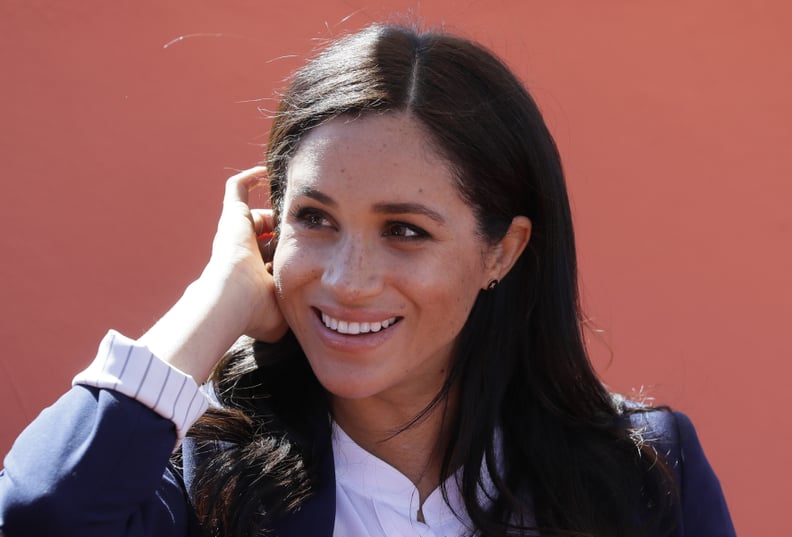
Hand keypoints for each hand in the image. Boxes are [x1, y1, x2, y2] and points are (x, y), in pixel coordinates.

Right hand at [140, 167, 287, 381]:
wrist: (231, 299)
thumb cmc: (256, 311)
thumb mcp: (281, 316)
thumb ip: (293, 314)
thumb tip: (307, 320)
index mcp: (252, 277)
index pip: (269, 262)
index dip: (286, 259)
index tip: (311, 257)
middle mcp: (241, 255)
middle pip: (263, 238)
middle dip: (282, 235)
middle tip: (308, 232)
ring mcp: (234, 234)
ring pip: (253, 216)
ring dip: (273, 212)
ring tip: (297, 207)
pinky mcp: (231, 217)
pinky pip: (236, 189)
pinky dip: (249, 178)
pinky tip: (268, 171)